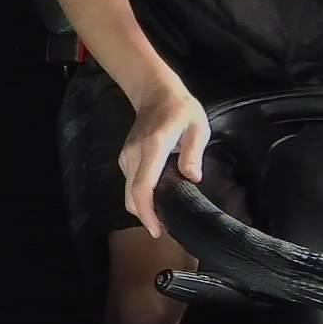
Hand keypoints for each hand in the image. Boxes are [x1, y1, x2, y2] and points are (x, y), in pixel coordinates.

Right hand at [118, 83, 209, 238]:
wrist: (154, 92)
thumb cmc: (180, 109)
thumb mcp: (197, 126)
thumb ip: (194, 152)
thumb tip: (192, 178)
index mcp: (153, 148)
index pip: (143, 187)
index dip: (147, 213)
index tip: (157, 230)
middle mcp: (134, 155)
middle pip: (131, 196)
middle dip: (146, 217)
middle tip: (166, 229)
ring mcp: (126, 156)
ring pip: (129, 193)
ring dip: (143, 208)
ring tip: (164, 216)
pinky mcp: (125, 158)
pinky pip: (130, 184)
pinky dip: (140, 196)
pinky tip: (157, 198)